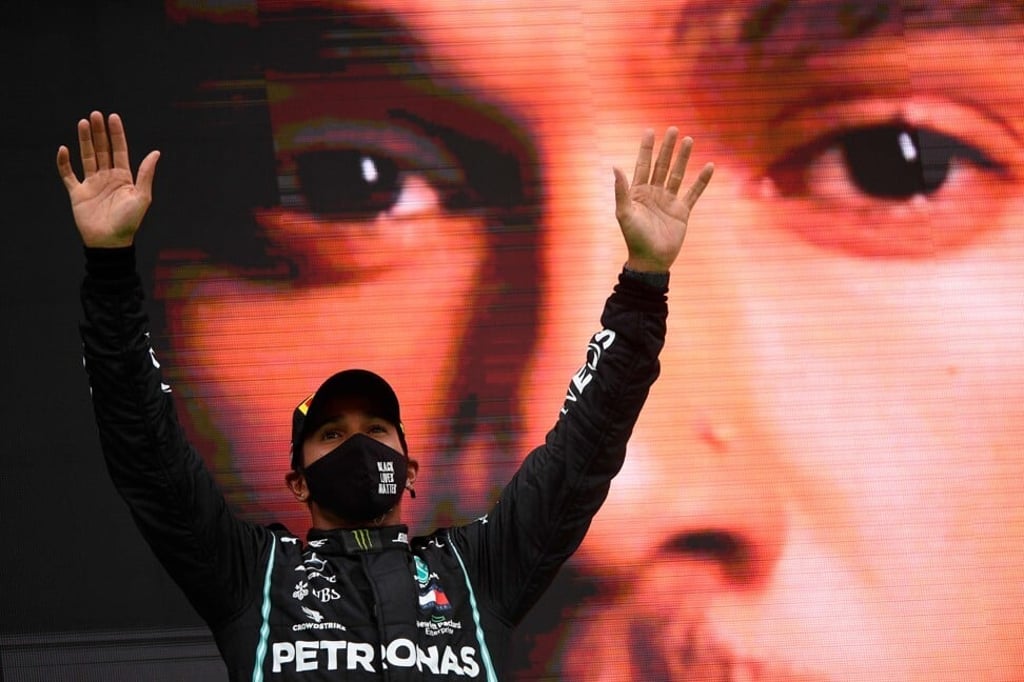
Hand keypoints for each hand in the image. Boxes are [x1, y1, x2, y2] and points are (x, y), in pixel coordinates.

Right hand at [56, 111, 159, 247]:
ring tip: (83, 122)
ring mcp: (91, 184)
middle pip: (102, 150)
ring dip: (84, 140)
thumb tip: (156, 152)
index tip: (113, 117)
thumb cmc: (129, 222)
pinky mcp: (77, 193)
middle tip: (95, 115)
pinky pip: (68, 175)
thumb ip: (146, 174)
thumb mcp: (142, 196)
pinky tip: (63, 149)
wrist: (110, 242)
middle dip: (99, 132)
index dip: (116, 134)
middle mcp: (107, 177)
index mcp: (124, 177)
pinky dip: (64, 163)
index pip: (119, 150)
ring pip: (87, 157)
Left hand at [613, 127, 713, 272]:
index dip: (646, 148)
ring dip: (684, 158)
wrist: (651, 260)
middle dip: (667, 148)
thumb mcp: (624, 214)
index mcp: (638, 193)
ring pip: (678, 174)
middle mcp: (654, 194)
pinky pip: (694, 192)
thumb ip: (621, 190)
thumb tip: (615, 166)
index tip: (650, 131)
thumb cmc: (634, 238)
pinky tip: (709, 166)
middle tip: (673, 129)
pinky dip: (702, 180)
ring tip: (689, 140)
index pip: (643, 165)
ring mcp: (669, 201)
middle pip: (662, 165)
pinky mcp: (682, 211)